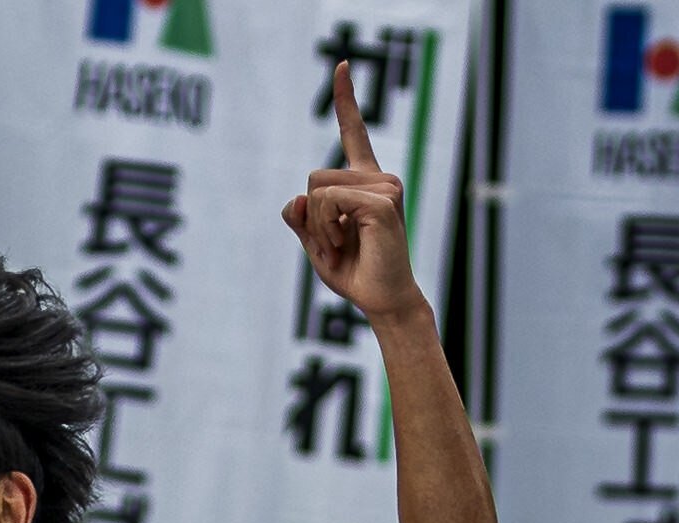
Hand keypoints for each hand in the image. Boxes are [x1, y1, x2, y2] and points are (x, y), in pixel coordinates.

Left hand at [281, 62, 421, 323]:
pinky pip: (327, 201)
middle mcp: (379, 178)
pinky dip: (325, 228)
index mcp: (364, 183)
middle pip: (313, 177)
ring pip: (317, 190)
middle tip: (334, 244)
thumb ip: (301, 220)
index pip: (353, 133)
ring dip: (317, 225)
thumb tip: (294, 198)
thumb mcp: (317, 244)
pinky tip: (345, 243)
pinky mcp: (382, 201)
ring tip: (342, 245)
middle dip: (310, 216)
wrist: (382, 300)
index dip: (346, 100)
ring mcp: (384, 187)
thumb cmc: (355, 273)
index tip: (342, 66)